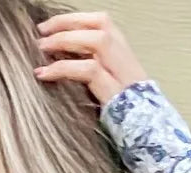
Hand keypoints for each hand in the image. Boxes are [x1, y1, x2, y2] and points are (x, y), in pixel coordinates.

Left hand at [34, 10, 148, 107]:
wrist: (148, 135)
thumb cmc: (124, 115)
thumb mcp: (110, 86)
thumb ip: (93, 70)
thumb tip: (61, 60)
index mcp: (123, 54)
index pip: (101, 22)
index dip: (75, 19)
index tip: (51, 25)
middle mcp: (125, 59)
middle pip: (99, 26)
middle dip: (68, 23)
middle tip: (42, 31)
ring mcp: (122, 75)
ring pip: (97, 42)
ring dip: (66, 40)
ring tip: (42, 47)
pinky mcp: (115, 92)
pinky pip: (89, 71)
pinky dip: (63, 68)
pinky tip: (45, 73)